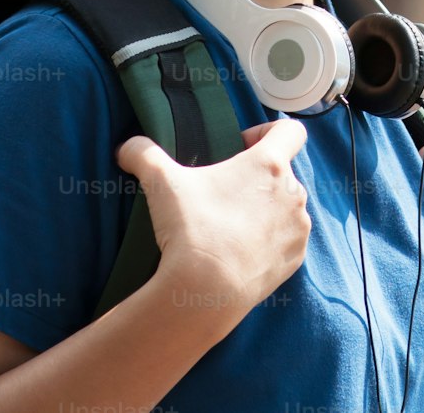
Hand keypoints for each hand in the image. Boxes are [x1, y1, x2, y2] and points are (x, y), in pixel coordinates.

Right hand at [115, 116, 311, 335]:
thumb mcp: (161, 182)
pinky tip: (242, 249)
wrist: (206, 293)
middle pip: (283, 171)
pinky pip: (288, 239)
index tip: (240, 147)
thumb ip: (143, 154)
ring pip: (287, 206)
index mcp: (270, 164)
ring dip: (267, 208)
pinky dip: (271, 240)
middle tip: (226, 193)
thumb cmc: (191, 229)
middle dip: (258, 177)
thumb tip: (126, 147)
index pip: (290, 130)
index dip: (266, 132)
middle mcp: (293, 192)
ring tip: (233, 224)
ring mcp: (297, 228)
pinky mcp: (295, 260)